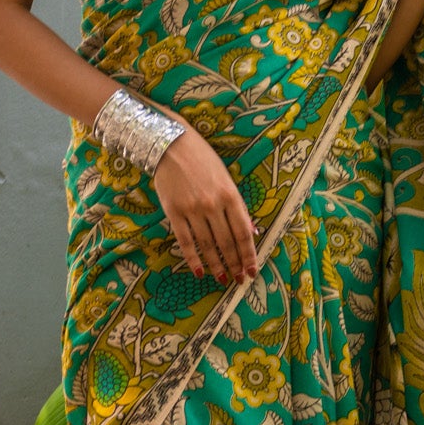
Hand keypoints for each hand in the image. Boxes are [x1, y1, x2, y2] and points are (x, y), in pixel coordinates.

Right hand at [152, 122, 258, 284]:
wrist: (171, 144)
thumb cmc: (203, 160)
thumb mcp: (226, 178)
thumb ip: (238, 205)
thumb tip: (251, 231)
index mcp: (230, 195)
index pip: (244, 232)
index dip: (249, 254)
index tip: (252, 269)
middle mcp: (213, 204)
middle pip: (227, 242)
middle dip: (235, 264)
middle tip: (239, 280)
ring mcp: (192, 209)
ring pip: (207, 245)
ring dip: (216, 265)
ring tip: (222, 279)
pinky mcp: (174, 212)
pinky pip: (185, 241)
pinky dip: (193, 258)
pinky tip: (199, 271)